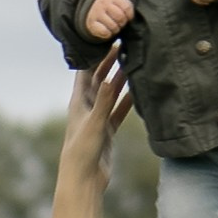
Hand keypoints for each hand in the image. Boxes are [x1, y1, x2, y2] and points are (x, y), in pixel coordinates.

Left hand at [54, 55, 131, 194]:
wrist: (84, 179)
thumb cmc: (82, 152)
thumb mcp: (94, 124)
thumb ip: (103, 102)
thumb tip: (110, 78)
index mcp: (79, 102)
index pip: (86, 71)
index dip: (94, 54)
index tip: (106, 38)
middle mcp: (87, 106)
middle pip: (99, 78)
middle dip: (109, 62)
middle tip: (123, 44)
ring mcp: (98, 117)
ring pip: (110, 93)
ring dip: (120, 79)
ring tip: (133, 62)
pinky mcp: (107, 129)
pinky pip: (119, 110)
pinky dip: (127, 100)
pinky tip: (138, 91)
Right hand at [81, 0, 133, 40]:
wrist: (92, 5)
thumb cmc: (111, 5)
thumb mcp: (119, 1)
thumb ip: (126, 8)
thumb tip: (130, 20)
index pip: (127, 8)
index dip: (130, 16)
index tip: (127, 17)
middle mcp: (103, 2)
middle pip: (121, 17)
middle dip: (123, 23)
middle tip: (119, 22)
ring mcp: (96, 12)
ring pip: (114, 26)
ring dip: (116, 29)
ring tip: (113, 26)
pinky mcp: (91, 23)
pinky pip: (105, 32)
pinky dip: (108, 34)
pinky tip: (108, 31)